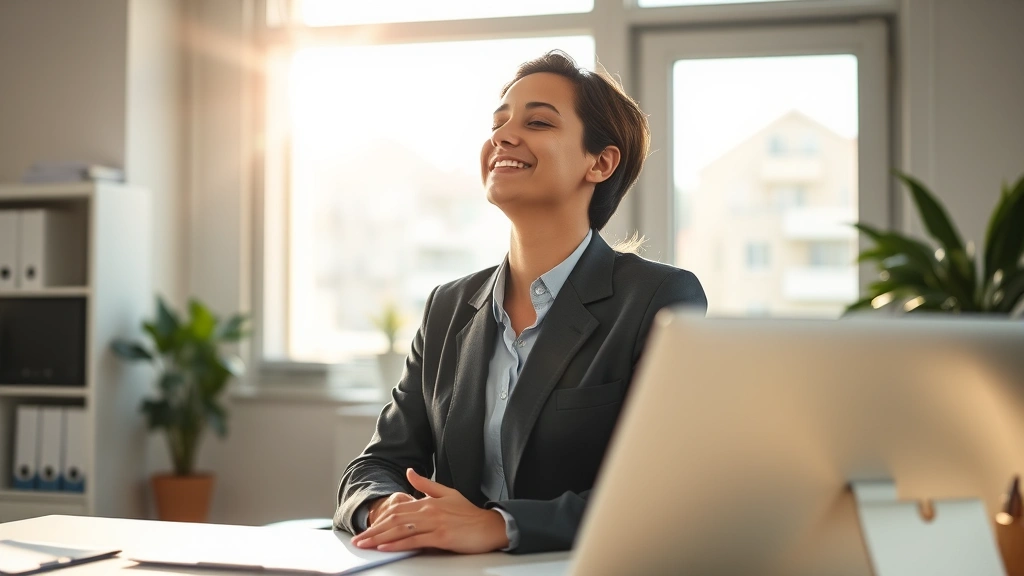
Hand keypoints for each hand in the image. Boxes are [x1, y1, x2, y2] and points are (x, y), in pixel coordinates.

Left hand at [351, 468, 508, 553]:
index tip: (366, 527)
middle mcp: (429, 511)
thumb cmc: (469, 513)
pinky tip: (386, 547)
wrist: (490, 525)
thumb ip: (426, 484)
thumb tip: (409, 472)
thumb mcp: (447, 493)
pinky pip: (415, 540)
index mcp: (428, 502)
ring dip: (380, 538)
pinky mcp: (441, 536)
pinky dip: (398, 543)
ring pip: (401, 530)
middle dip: (373, 531)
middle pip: (394, 520)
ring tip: (366, 545)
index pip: (397, 509)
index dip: (379, 519)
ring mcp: (435, 524)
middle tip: (358, 540)